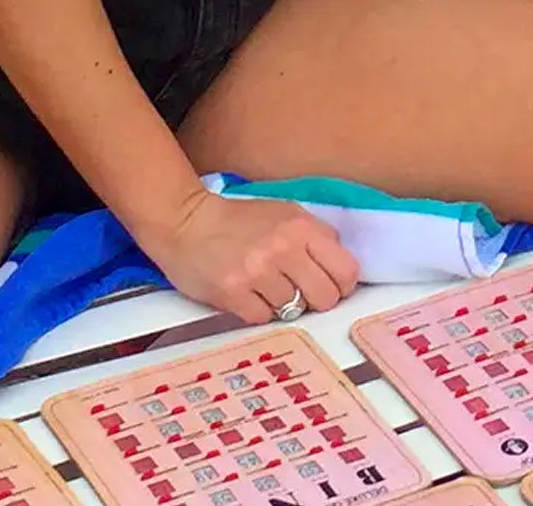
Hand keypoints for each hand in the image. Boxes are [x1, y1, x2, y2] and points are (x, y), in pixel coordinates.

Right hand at [134, 187, 361, 324]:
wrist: (185, 221)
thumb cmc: (237, 220)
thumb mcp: (283, 213)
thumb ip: (314, 237)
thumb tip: (341, 270)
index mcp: (301, 226)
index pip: (347, 270)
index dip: (341, 284)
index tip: (330, 285)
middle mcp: (283, 249)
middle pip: (326, 297)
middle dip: (316, 300)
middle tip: (301, 294)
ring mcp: (257, 273)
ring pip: (294, 310)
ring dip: (283, 304)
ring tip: (266, 287)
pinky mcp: (233, 294)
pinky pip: (264, 318)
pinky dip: (258, 311)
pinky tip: (247, 294)